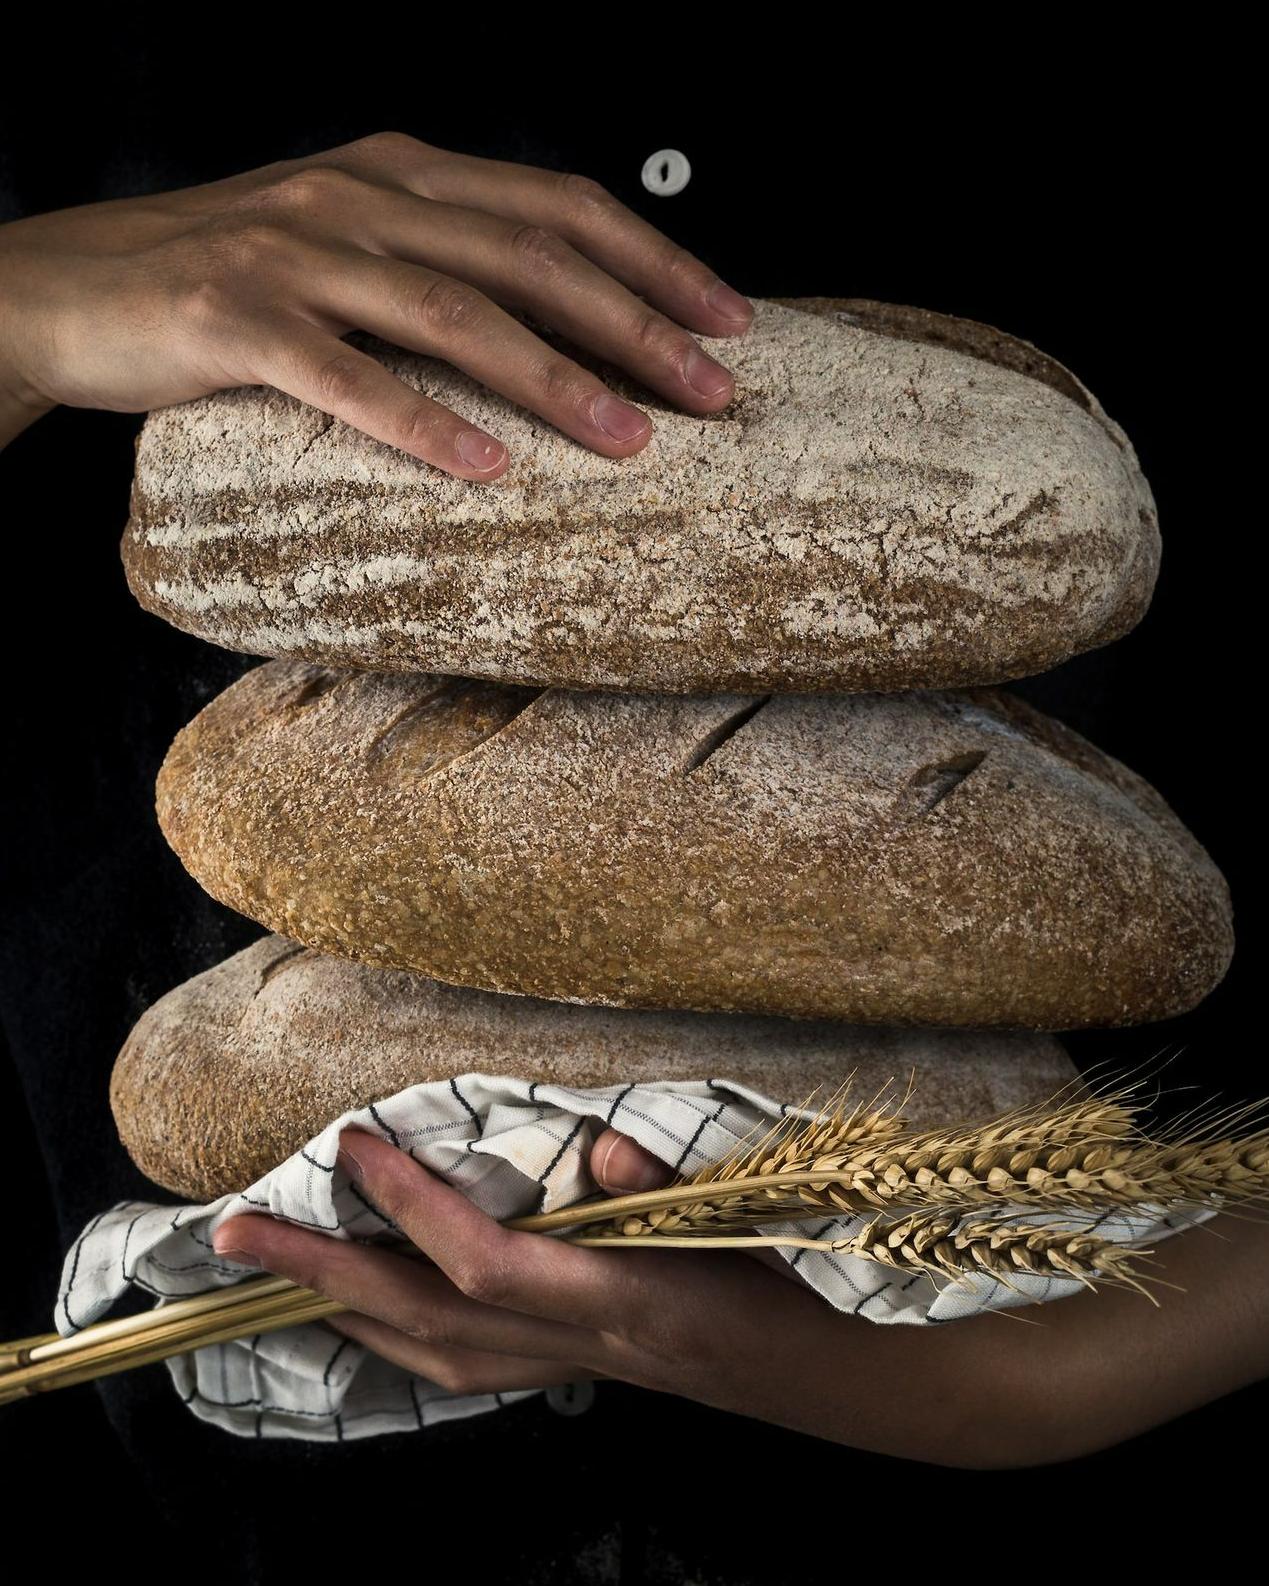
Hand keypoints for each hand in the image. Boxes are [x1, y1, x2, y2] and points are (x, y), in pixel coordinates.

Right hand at [0, 132, 752, 468]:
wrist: (70, 284)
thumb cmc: (227, 281)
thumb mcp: (345, 242)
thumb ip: (436, 258)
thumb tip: (555, 323)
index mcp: (399, 170)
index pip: (556, 205)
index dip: (654, 260)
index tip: (730, 321)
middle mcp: (359, 195)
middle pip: (527, 255)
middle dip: (635, 325)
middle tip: (712, 394)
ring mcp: (297, 252)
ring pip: (451, 312)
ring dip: (553, 379)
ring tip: (628, 445)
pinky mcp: (235, 317)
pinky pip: (344, 375)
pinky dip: (421, 421)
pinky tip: (488, 468)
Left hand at [211, 1128, 1268, 1466]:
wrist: (897, 1384)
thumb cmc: (840, 1284)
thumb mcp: (767, 1221)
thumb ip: (674, 1185)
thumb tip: (589, 1151)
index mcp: (632, 1307)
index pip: (488, 1262)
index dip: (412, 1208)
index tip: (352, 1145)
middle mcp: (597, 1351)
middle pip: (429, 1327)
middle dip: (326, 1277)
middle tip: (233, 1230)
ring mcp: (597, 1371)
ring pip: (444, 1362)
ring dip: (358, 1315)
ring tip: (290, 1269)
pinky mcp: (609, 1369)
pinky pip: (485, 1369)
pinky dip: (423, 1339)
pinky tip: (400, 1317)